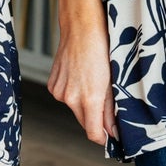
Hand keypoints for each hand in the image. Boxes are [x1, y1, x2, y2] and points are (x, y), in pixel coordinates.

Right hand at [47, 17, 116, 145]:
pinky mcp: (52, 85)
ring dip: (85, 105)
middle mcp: (70, 99)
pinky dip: (74, 94)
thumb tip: (113, 131)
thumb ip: (111, 109)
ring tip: (93, 84)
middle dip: (96, 120)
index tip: (112, 136)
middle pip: (85, 123)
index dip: (104, 138)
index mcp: (89, 99)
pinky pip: (66, 98)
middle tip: (108, 106)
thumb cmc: (102, 49)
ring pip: (75, 110)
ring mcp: (59, 92)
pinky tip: (81, 78)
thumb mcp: (113, 81)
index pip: (93, 134)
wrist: (81, 27)